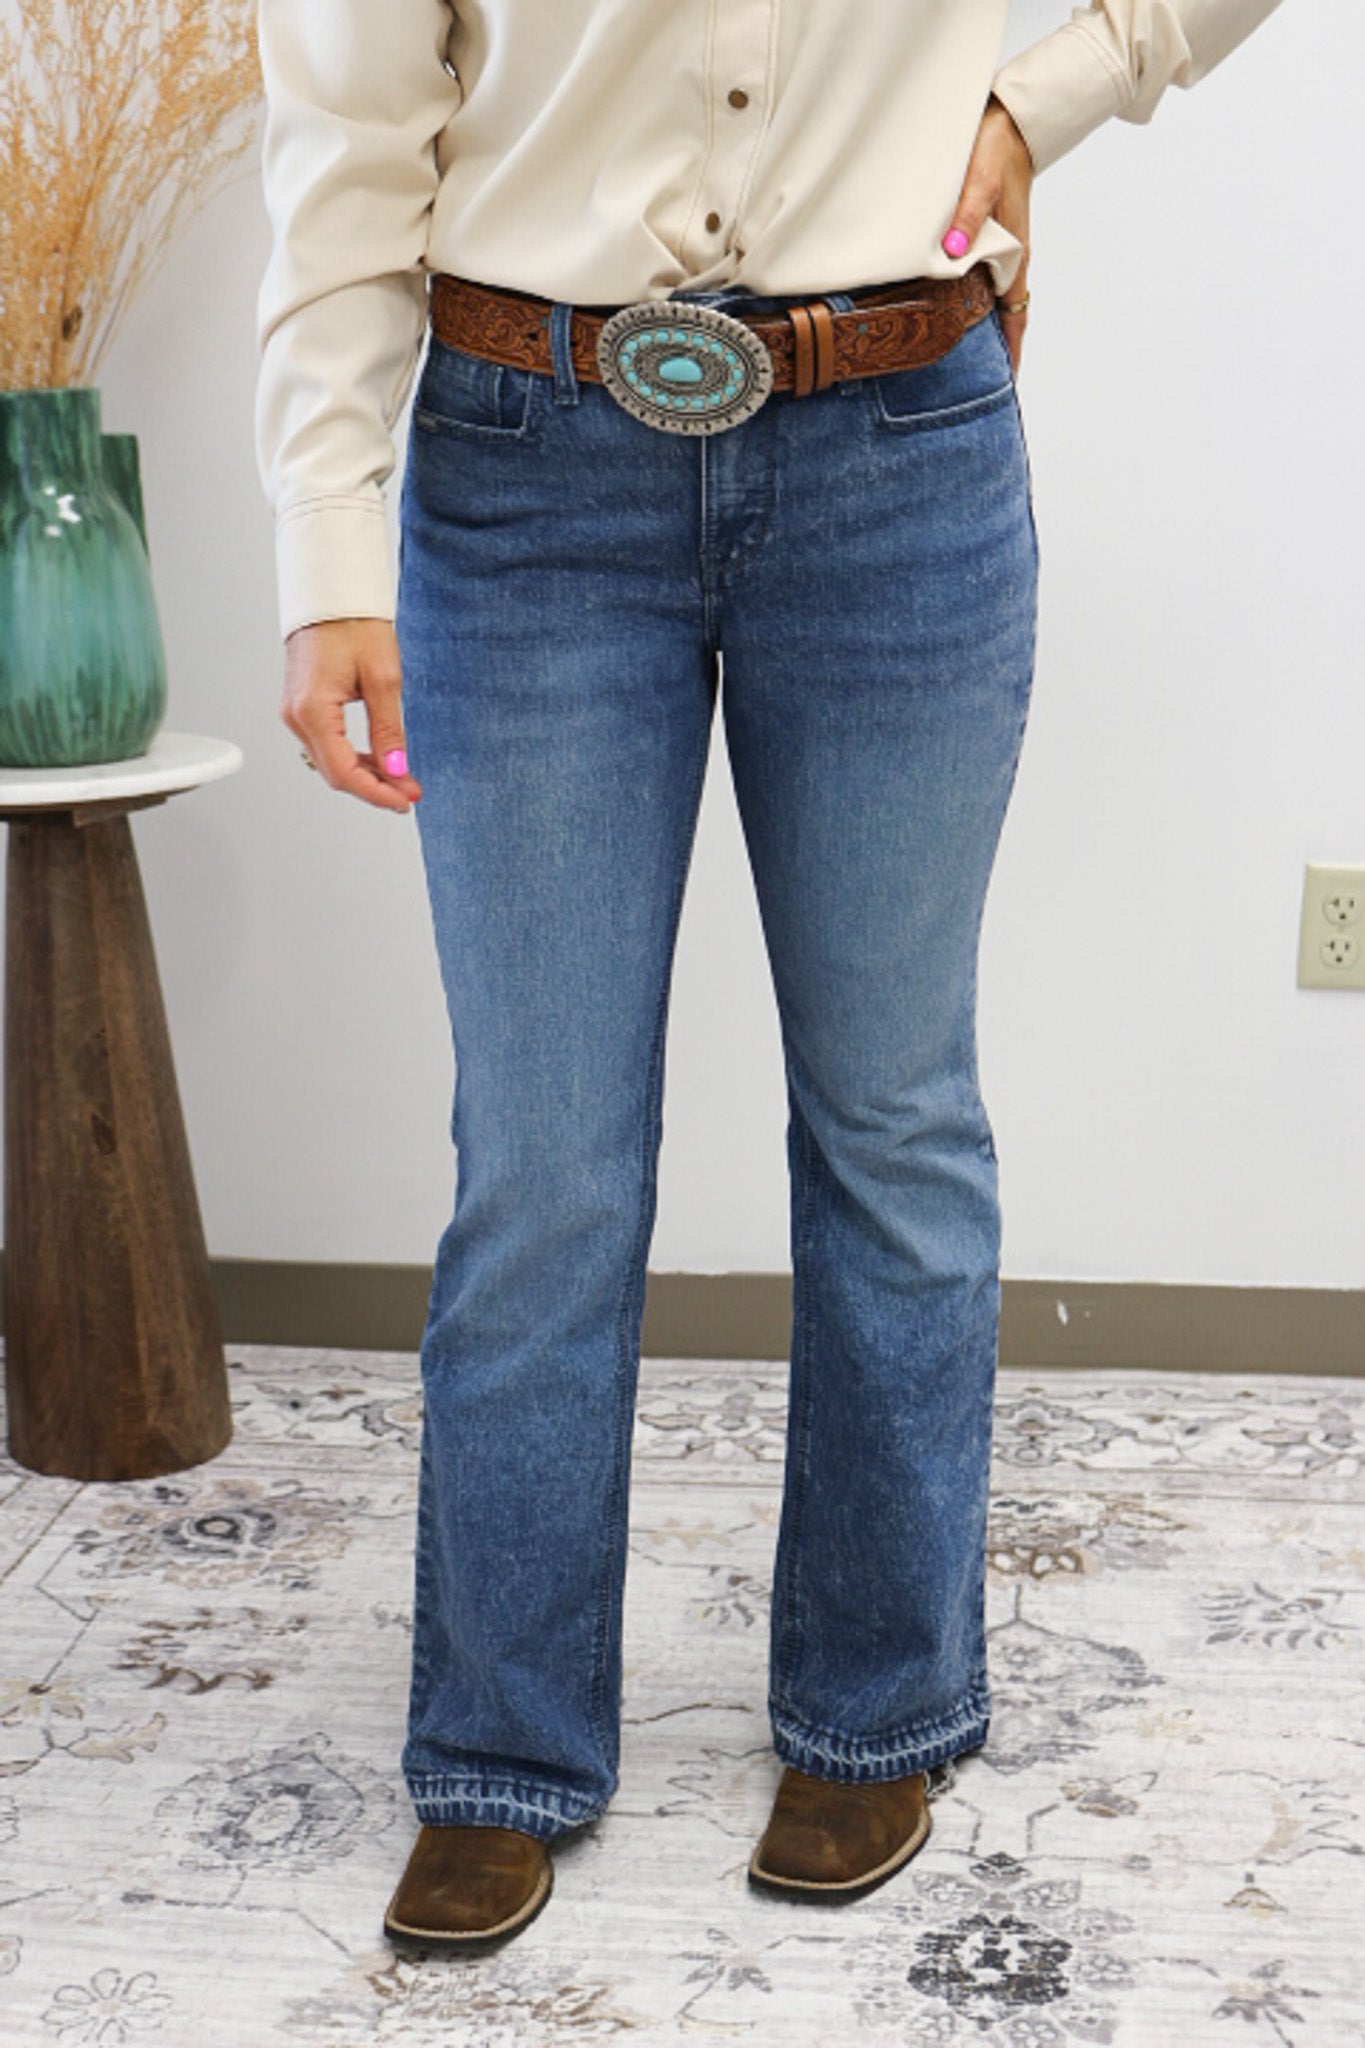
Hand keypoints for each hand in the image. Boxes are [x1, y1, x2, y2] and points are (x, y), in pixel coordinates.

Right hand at [282, 617, 422, 812]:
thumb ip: (388, 730)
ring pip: (330, 762)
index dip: (377, 793)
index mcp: (312, 710)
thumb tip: (396, 769)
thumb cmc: (353, 623)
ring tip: (401, 778)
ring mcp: (295, 712)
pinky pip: (326, 745)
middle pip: (335, 773)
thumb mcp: (383, 678)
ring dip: (365, 775)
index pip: (344, 772)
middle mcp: (295, 715)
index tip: (405, 800)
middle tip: (410, 792)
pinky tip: (378, 760)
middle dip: (375, 788)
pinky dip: (353, 758)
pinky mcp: (302, 706)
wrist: (330, 592)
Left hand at [942, 93, 1034, 378]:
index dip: (1012, 346)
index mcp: (1014, 252)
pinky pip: (980, 276)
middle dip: (993, 344)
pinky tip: (952, 305)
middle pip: (1002, 312)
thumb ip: (967, 219)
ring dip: (980, 322)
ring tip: (960, 352)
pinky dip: (971, 296)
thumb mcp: (980, 182)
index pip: (1015, 312)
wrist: (1007, 120)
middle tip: (972, 378)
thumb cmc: (995, 150)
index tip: (1007, 378)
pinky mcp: (986, 235)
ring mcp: (999, 247)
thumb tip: (954, 256)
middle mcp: (1009, 256)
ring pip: (990, 296)